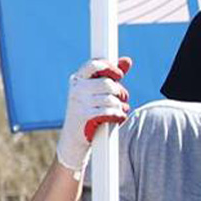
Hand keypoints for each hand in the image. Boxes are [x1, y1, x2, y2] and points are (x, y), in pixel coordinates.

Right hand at [55, 57, 132, 174]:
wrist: (72, 140)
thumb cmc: (88, 112)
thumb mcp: (96, 92)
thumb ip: (111, 76)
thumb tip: (127, 60)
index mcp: (77, 80)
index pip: (93, 65)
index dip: (109, 67)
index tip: (119, 75)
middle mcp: (76, 90)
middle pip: (108, 84)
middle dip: (120, 92)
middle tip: (122, 98)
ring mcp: (79, 103)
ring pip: (111, 99)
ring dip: (120, 106)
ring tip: (119, 110)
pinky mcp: (84, 117)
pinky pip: (109, 112)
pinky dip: (118, 115)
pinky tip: (118, 118)